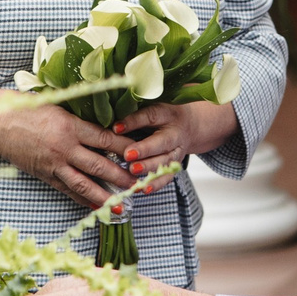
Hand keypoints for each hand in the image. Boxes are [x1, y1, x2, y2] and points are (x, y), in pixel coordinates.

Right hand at [0, 104, 134, 207]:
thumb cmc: (29, 110)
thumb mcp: (58, 106)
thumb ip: (81, 119)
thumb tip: (108, 126)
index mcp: (70, 126)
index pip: (104, 138)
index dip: (125, 147)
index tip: (140, 153)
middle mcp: (64, 147)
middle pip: (98, 165)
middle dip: (121, 176)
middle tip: (139, 185)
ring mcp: (54, 164)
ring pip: (84, 184)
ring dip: (104, 196)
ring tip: (121, 206)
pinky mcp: (45, 175)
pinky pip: (67, 190)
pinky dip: (82, 200)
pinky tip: (95, 207)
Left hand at [112, 101, 239, 186]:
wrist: (191, 126)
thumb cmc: (162, 115)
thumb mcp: (152, 106)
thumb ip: (133, 110)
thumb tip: (105, 115)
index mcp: (166, 113)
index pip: (150, 116)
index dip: (133, 121)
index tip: (115, 127)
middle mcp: (174, 133)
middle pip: (161, 142)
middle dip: (145, 149)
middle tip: (128, 155)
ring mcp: (177, 151)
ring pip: (165, 161)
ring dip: (149, 168)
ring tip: (133, 172)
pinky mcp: (176, 166)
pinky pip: (168, 176)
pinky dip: (157, 184)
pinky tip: (144, 189)